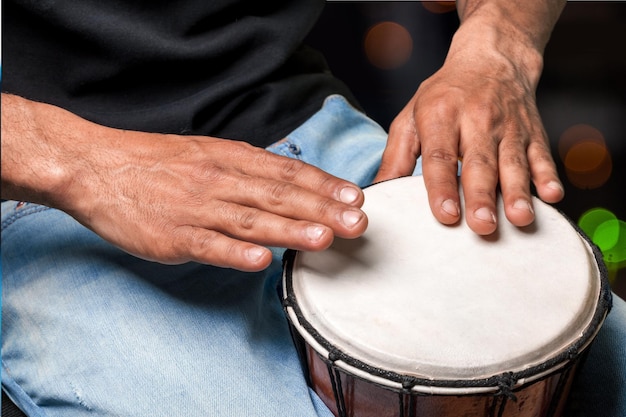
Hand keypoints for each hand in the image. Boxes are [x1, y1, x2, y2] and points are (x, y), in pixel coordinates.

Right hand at [2, 95, 366, 270]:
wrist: (97, 166)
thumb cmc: (155, 161)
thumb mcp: (207, 152)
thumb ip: (246, 167)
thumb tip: (287, 180)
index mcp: (230, 158)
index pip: (287, 172)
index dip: (324, 185)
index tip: (355, 196)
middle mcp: (219, 181)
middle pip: (279, 196)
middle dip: (322, 209)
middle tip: (358, 222)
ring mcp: (197, 209)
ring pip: (251, 220)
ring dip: (291, 229)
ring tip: (326, 238)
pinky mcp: (173, 237)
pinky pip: (209, 246)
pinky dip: (236, 252)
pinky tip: (262, 260)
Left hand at [374, 11, 563, 234]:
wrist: (491, 58)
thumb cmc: (444, 95)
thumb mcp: (411, 117)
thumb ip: (397, 156)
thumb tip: (379, 191)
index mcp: (441, 115)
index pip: (440, 156)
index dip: (442, 187)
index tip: (445, 215)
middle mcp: (476, 119)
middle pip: (479, 162)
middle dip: (481, 195)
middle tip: (482, 226)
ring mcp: (508, 126)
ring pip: (513, 162)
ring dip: (518, 191)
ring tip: (520, 218)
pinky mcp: (532, 132)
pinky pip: (542, 154)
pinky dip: (547, 174)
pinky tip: (551, 195)